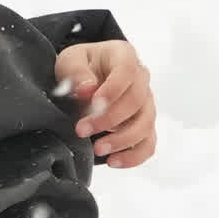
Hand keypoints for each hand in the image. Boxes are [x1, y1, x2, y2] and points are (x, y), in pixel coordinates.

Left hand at [55, 35, 159, 168]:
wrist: (87, 79)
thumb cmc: (80, 67)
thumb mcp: (70, 60)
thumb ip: (76, 72)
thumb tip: (88, 89)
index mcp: (124, 56)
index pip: (127, 70)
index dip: (113, 89)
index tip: (93, 103)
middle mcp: (141, 79)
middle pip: (136, 101)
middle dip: (109, 119)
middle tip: (81, 130)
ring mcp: (146, 104)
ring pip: (145, 124)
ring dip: (122, 140)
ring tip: (98, 149)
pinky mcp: (145, 126)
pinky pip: (148, 144)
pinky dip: (134, 156)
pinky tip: (113, 161)